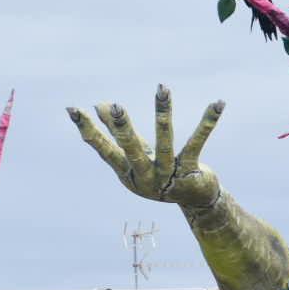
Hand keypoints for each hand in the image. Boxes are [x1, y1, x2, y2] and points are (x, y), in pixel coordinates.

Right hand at [69, 86, 224, 210]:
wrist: (194, 200)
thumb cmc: (158, 173)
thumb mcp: (136, 154)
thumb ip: (117, 131)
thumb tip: (100, 104)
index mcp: (126, 171)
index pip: (102, 148)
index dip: (88, 129)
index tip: (72, 109)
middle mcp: (145, 175)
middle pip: (131, 149)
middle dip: (123, 128)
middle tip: (116, 106)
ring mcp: (168, 174)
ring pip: (165, 141)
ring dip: (162, 113)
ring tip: (162, 89)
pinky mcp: (190, 171)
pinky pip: (197, 142)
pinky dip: (206, 122)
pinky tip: (216, 104)